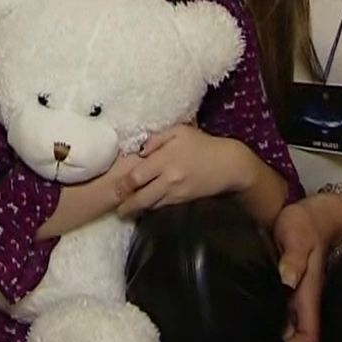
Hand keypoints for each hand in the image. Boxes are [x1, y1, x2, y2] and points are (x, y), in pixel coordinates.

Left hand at [113, 125, 254, 214]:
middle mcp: (168, 179)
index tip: (113, 188)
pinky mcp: (182, 200)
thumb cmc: (202, 144)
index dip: (122, 185)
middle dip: (126, 205)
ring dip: (136, 208)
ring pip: (150, 204)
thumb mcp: (179, 132)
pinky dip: (151, 206)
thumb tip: (140, 151)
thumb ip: (157, 139)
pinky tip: (143, 206)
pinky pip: (161, 205)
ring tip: (124, 209)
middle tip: (115, 208)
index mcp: (165, 160)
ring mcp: (176, 192)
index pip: (137, 177)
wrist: (229, 165)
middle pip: (141, 197)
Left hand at [273, 192, 341, 341]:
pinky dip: (276, 328)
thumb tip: (287, 280)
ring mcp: (301, 297)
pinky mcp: (294, 290)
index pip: (310, 338)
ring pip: (296, 333)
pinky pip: (288, 319)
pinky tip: (257, 322)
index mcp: (309, 294)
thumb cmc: (306, 222)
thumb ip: (294, 257)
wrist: (319, 213)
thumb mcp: (297, 234)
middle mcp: (307, 301)